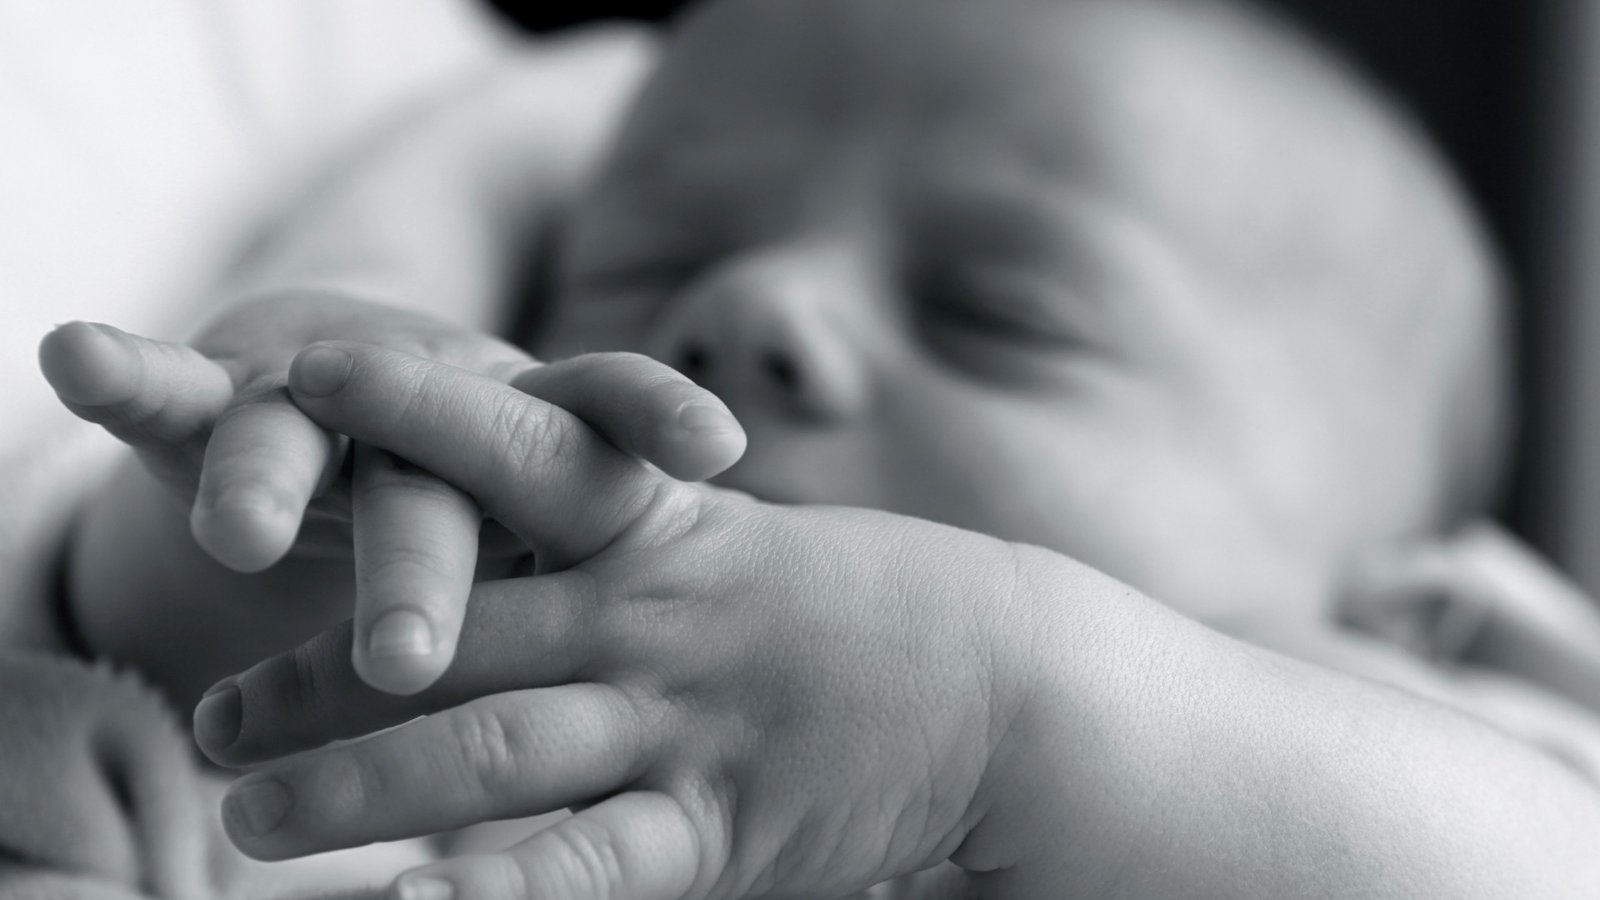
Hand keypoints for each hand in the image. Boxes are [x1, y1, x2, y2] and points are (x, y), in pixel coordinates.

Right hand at [39, 294, 745, 693]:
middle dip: (425, 565)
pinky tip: (82, 357)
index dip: (657, 421)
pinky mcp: (225, 401)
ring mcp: (330, 405)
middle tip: (413, 657)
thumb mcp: (561, 552)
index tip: (718, 445)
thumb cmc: (494, 512)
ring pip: (299, 440)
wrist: (373, 396)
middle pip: (440, 483)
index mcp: (536, 453)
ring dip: (271, 481)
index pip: (601, 437)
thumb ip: (622, 600)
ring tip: (243, 536)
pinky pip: (175, 397)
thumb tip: (738, 719)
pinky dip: (133, 378)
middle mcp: (443, 414)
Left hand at [194, 342, 1076, 898]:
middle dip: (317, 678)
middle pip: (454, 635)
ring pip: (491, 754)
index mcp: (657, 529)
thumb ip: (627, 546)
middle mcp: (653, 618)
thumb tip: (524, 537)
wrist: (1006, 675)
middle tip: (210, 725)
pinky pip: (591, 866)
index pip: (518, 450)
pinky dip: (496, 893)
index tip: (303, 381)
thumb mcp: (734, 547)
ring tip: (248, 821)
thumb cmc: (856, 607)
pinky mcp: (724, 826)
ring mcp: (683, 723)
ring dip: (357, 787)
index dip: (410, 407)